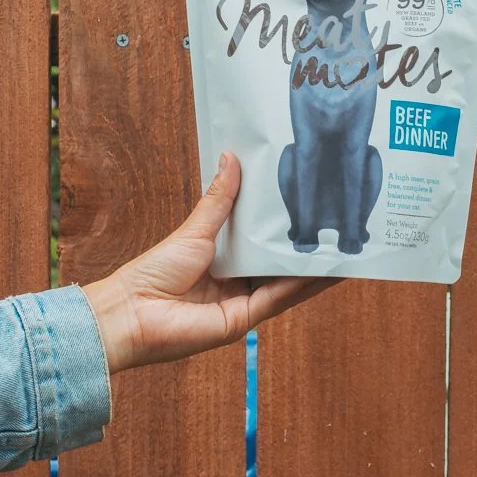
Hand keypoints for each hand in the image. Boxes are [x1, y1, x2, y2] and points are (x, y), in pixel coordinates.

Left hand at [82, 152, 335, 372]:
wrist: (131, 312)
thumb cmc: (154, 271)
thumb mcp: (195, 229)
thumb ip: (220, 200)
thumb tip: (231, 157)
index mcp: (226, 260)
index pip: (265, 241)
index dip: (288, 226)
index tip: (313, 204)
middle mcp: (239, 282)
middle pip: (281, 262)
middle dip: (309, 245)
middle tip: (339, 223)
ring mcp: (244, 302)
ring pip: (289, 282)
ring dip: (315, 267)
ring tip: (345, 246)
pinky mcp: (245, 318)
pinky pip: (280, 297)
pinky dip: (303, 283)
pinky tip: (326, 269)